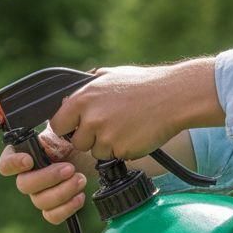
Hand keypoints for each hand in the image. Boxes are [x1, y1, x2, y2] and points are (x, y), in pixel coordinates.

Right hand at [0, 130, 93, 225]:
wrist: (96, 152)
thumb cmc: (80, 137)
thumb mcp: (67, 126)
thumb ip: (54, 125)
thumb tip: (52, 124)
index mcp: (25, 153)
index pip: (5, 164)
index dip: (13, 164)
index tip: (29, 161)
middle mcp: (28, 175)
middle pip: (24, 185)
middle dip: (48, 178)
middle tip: (70, 168)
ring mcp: (39, 193)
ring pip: (40, 201)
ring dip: (63, 192)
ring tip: (81, 179)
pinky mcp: (54, 207)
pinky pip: (52, 216)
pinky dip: (67, 208)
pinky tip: (79, 196)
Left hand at [50, 59, 222, 160]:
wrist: (174, 96)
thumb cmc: (145, 84)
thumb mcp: (111, 75)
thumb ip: (87, 86)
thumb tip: (69, 95)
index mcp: (83, 98)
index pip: (57, 124)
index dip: (68, 127)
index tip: (77, 127)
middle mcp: (91, 118)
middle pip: (77, 142)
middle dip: (90, 138)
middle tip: (111, 125)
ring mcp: (105, 136)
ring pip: (96, 152)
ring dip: (108, 145)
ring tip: (126, 127)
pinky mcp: (121, 150)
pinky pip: (115, 157)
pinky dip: (124, 150)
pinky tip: (136, 134)